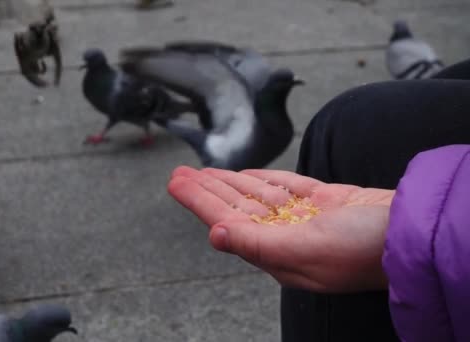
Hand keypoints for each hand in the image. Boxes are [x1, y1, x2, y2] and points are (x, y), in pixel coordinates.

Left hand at [168, 166, 394, 292]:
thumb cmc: (363, 249)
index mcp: (276, 251)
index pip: (226, 220)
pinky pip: (283, 186)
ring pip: (255, 195)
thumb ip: (257, 243)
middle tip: (178, 172)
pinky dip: (262, 179)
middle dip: (205, 188)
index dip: (199, 201)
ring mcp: (305, 216)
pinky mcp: (324, 200)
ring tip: (202, 170)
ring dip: (228, 181)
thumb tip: (214, 234)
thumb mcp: (306, 249)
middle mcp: (286, 234)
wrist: (412, 233)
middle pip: (235, 206)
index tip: (176, 183)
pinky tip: (244, 175)